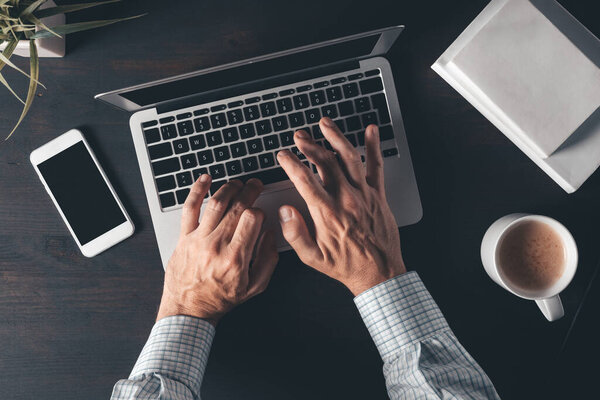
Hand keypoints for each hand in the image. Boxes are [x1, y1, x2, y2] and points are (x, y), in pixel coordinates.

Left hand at [157, 176, 278, 324]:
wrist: (188, 310)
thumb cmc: (221, 299)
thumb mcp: (255, 287)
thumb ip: (268, 260)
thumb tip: (270, 234)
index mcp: (236, 258)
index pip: (252, 219)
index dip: (260, 211)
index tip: (260, 214)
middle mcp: (216, 246)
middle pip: (236, 207)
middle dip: (250, 191)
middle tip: (255, 185)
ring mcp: (198, 239)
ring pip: (216, 203)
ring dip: (230, 188)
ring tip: (238, 183)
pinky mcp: (184, 237)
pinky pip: (189, 208)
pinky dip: (197, 190)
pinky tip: (205, 179)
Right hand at [277, 118, 405, 295]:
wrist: (378, 272)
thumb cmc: (345, 265)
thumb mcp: (312, 257)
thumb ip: (295, 233)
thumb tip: (285, 211)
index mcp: (327, 213)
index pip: (304, 179)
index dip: (291, 163)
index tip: (283, 156)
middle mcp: (345, 199)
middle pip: (325, 162)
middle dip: (309, 145)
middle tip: (300, 136)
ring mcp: (364, 194)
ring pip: (349, 157)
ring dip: (336, 137)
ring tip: (325, 124)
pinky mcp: (378, 195)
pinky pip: (377, 166)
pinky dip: (374, 146)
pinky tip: (371, 130)